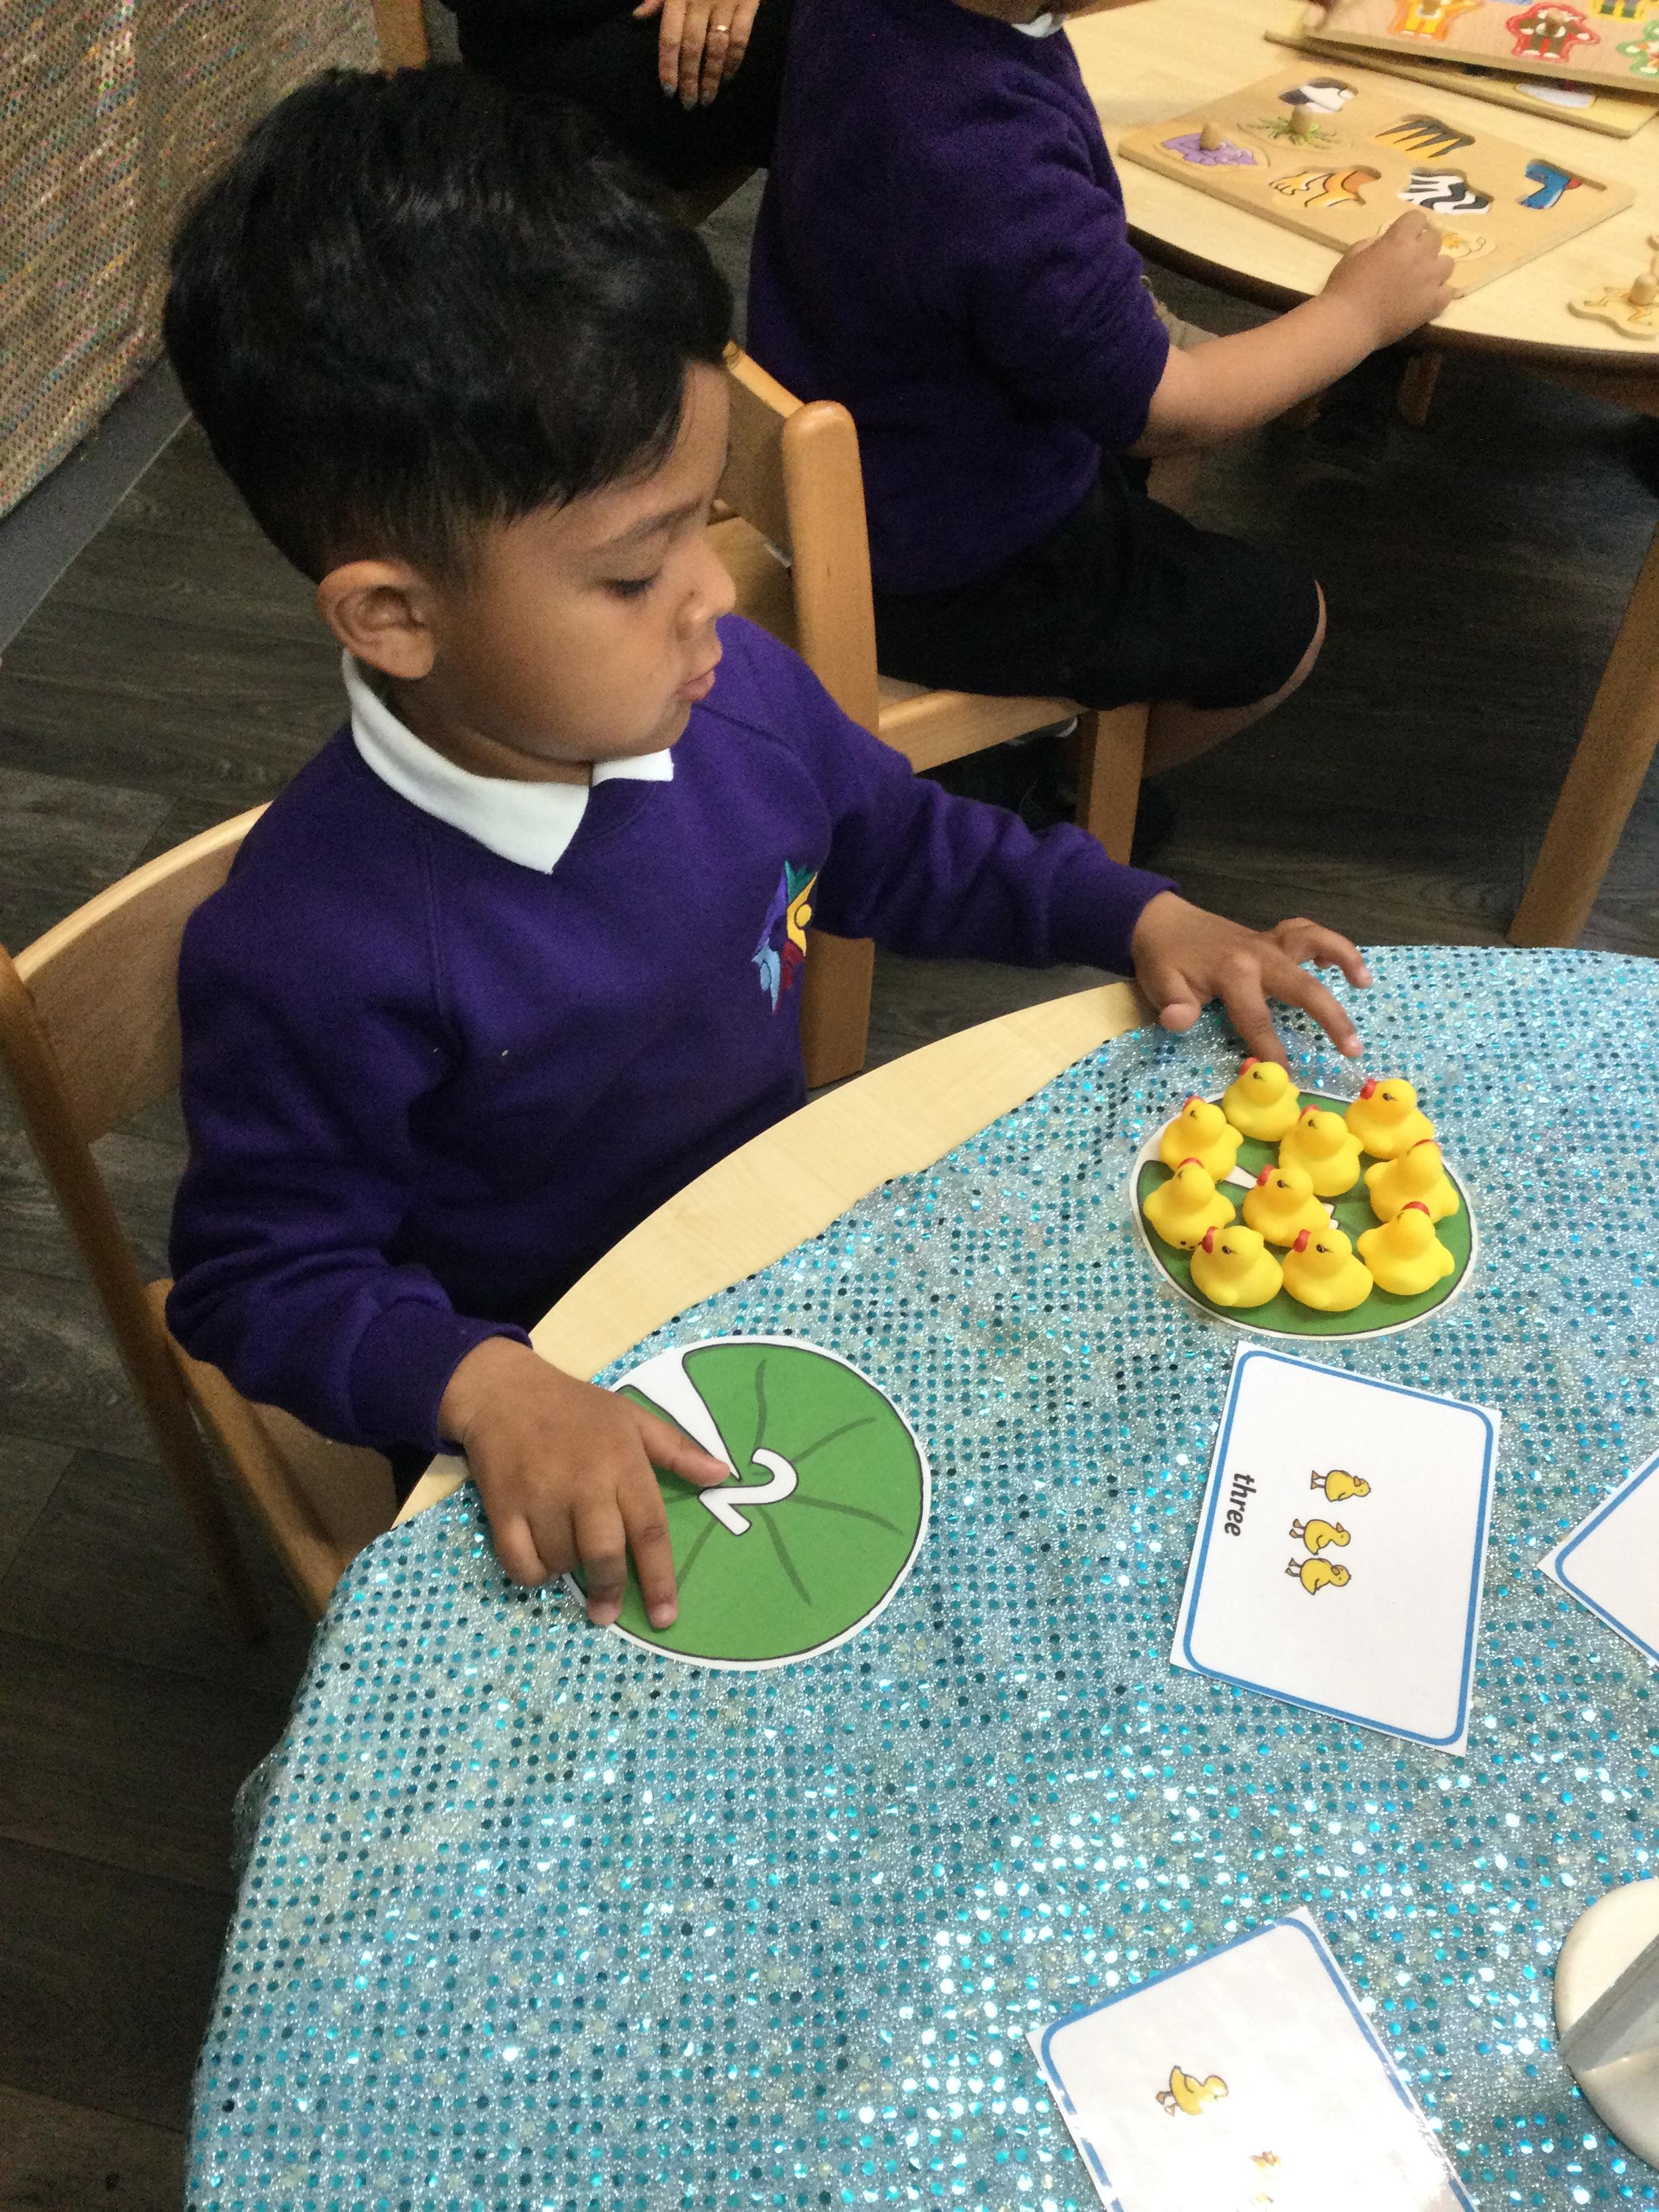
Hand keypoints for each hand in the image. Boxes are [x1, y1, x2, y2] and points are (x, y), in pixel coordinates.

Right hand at [438, 1336, 729, 1625]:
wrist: (504, 1392)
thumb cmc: (576, 1408)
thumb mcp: (633, 1418)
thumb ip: (678, 1450)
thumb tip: (722, 1474)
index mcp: (623, 1464)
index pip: (650, 1531)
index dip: (660, 1579)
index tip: (666, 1616)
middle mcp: (585, 1484)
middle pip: (604, 1555)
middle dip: (610, 1591)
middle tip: (608, 1611)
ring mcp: (541, 1497)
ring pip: (562, 1561)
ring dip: (568, 1572)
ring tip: (569, 1553)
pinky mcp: (503, 1508)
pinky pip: (521, 1563)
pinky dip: (533, 1573)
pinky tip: (540, 1558)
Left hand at [634, 0, 762, 106]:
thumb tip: (637, 16)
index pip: (669, 37)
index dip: (668, 66)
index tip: (668, 91)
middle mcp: (700, 0)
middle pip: (692, 47)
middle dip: (689, 79)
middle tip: (689, 104)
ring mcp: (725, 1)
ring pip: (717, 47)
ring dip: (712, 76)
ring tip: (708, 99)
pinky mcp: (748, 2)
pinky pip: (742, 37)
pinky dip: (735, 60)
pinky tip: (729, 78)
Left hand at [1130, 893, 1371, 1063]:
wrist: (1161, 921)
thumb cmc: (1163, 959)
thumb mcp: (1160, 985)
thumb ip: (1174, 1005)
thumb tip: (1180, 1021)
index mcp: (1233, 973)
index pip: (1257, 1020)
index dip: (1271, 1051)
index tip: (1285, 1078)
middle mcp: (1259, 955)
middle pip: (1304, 987)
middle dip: (1330, 1018)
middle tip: (1353, 1049)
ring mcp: (1268, 943)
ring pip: (1315, 942)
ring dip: (1344, 958)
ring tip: (1366, 983)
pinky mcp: (1271, 938)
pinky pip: (1306, 933)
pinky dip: (1329, 944)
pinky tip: (1343, 965)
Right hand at [1322, 210, 1454, 347]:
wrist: (1347, 325)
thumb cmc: (1343, 289)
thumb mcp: (1352, 255)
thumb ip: (1373, 243)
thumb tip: (1385, 242)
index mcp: (1398, 240)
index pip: (1418, 218)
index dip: (1410, 227)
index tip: (1402, 237)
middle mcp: (1419, 255)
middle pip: (1435, 238)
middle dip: (1423, 246)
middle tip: (1410, 260)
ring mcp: (1430, 280)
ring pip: (1447, 263)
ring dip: (1435, 267)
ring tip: (1422, 280)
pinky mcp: (1433, 304)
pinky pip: (1449, 291)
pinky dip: (1439, 293)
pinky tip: (1426, 299)